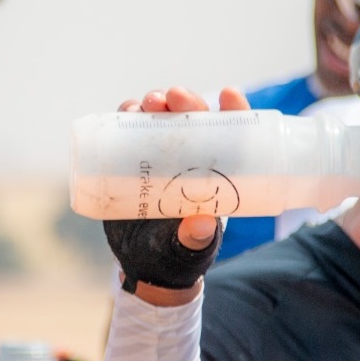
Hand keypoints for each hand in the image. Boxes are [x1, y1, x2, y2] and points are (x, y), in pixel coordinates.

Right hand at [104, 87, 247, 297]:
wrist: (145, 266)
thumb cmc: (180, 255)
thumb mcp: (191, 249)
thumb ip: (197, 239)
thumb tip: (203, 223)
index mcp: (217, 173)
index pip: (231, 133)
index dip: (233, 109)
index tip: (228, 94)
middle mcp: (191, 158)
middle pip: (192, 117)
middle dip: (185, 100)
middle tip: (172, 97)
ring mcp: (160, 157)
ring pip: (161, 117)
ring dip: (154, 102)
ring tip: (147, 104)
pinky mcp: (132, 160)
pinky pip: (130, 130)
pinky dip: (127, 115)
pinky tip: (125, 111)